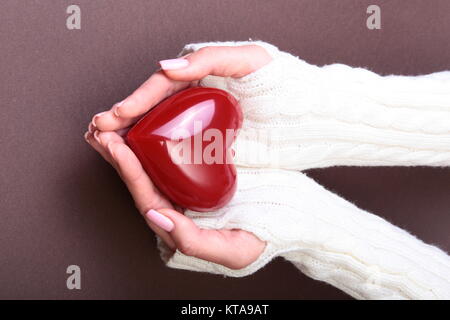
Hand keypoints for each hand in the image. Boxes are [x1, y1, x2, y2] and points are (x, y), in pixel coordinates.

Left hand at [84, 44, 271, 268]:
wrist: (294, 217)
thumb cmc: (268, 234)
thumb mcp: (236, 249)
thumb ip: (194, 242)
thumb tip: (156, 217)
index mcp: (182, 225)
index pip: (147, 197)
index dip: (129, 172)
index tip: (115, 145)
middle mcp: (180, 206)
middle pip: (141, 180)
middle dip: (118, 155)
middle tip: (100, 128)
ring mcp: (188, 188)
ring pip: (150, 165)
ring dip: (129, 143)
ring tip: (110, 123)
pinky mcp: (200, 171)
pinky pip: (170, 154)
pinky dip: (154, 137)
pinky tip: (146, 120)